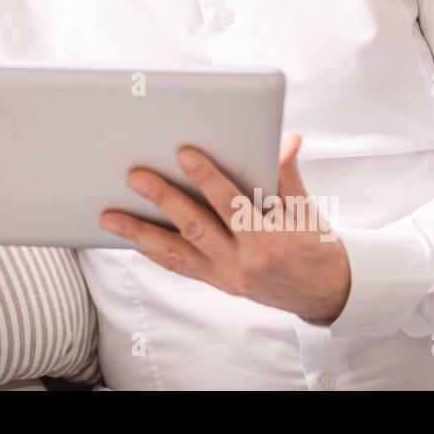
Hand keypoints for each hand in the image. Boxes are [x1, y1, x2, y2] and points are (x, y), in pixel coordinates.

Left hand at [98, 133, 350, 324]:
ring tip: (108, 216)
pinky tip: (128, 237)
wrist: (324, 293)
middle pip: (195, 227)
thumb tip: (286, 140)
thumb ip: (287, 174)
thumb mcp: (307, 209)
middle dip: (163, 200)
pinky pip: (178, 267)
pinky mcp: (216, 283)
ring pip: (175, 253)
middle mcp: (243, 263)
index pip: (232, 203)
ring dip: (139, 233)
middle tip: (134, 176)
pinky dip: (152, 252)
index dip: (207, 178)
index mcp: (269, 239)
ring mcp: (226, 276)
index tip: (183, 152)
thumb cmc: (316, 243)